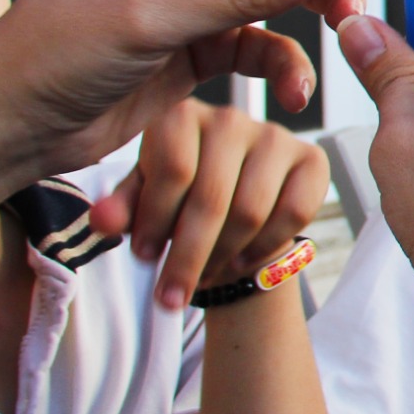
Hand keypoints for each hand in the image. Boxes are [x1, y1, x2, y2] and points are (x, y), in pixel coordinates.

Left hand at [93, 100, 331, 309]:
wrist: (230, 208)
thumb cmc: (177, 201)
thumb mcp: (141, 201)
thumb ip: (121, 209)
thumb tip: (101, 223)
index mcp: (182, 116)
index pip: (172, 172)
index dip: (156, 223)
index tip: (143, 258)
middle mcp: (230, 117)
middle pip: (211, 197)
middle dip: (188, 256)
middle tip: (170, 297)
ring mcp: (275, 136)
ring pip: (250, 210)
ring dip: (224, 256)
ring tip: (205, 275)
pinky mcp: (312, 159)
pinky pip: (293, 212)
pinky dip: (265, 246)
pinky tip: (242, 260)